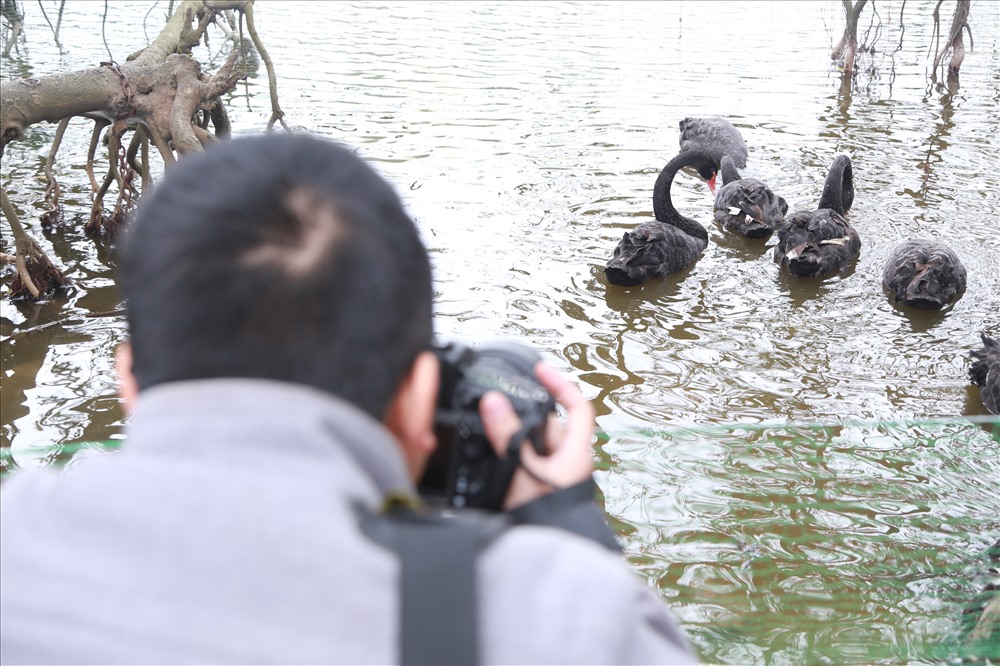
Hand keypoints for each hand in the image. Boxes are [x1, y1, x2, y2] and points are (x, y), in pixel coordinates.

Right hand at [479, 362, 595, 509]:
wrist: (543, 559)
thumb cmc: (546, 522)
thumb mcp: (522, 471)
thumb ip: (507, 436)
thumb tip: (494, 403)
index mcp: (576, 454)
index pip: (578, 407)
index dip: (561, 384)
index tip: (540, 370)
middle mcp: (567, 465)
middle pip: (546, 426)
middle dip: (522, 418)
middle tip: (496, 411)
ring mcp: (551, 480)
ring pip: (531, 447)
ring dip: (511, 441)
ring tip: (489, 440)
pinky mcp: (535, 494)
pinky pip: (521, 466)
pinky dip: (506, 460)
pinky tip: (489, 463)